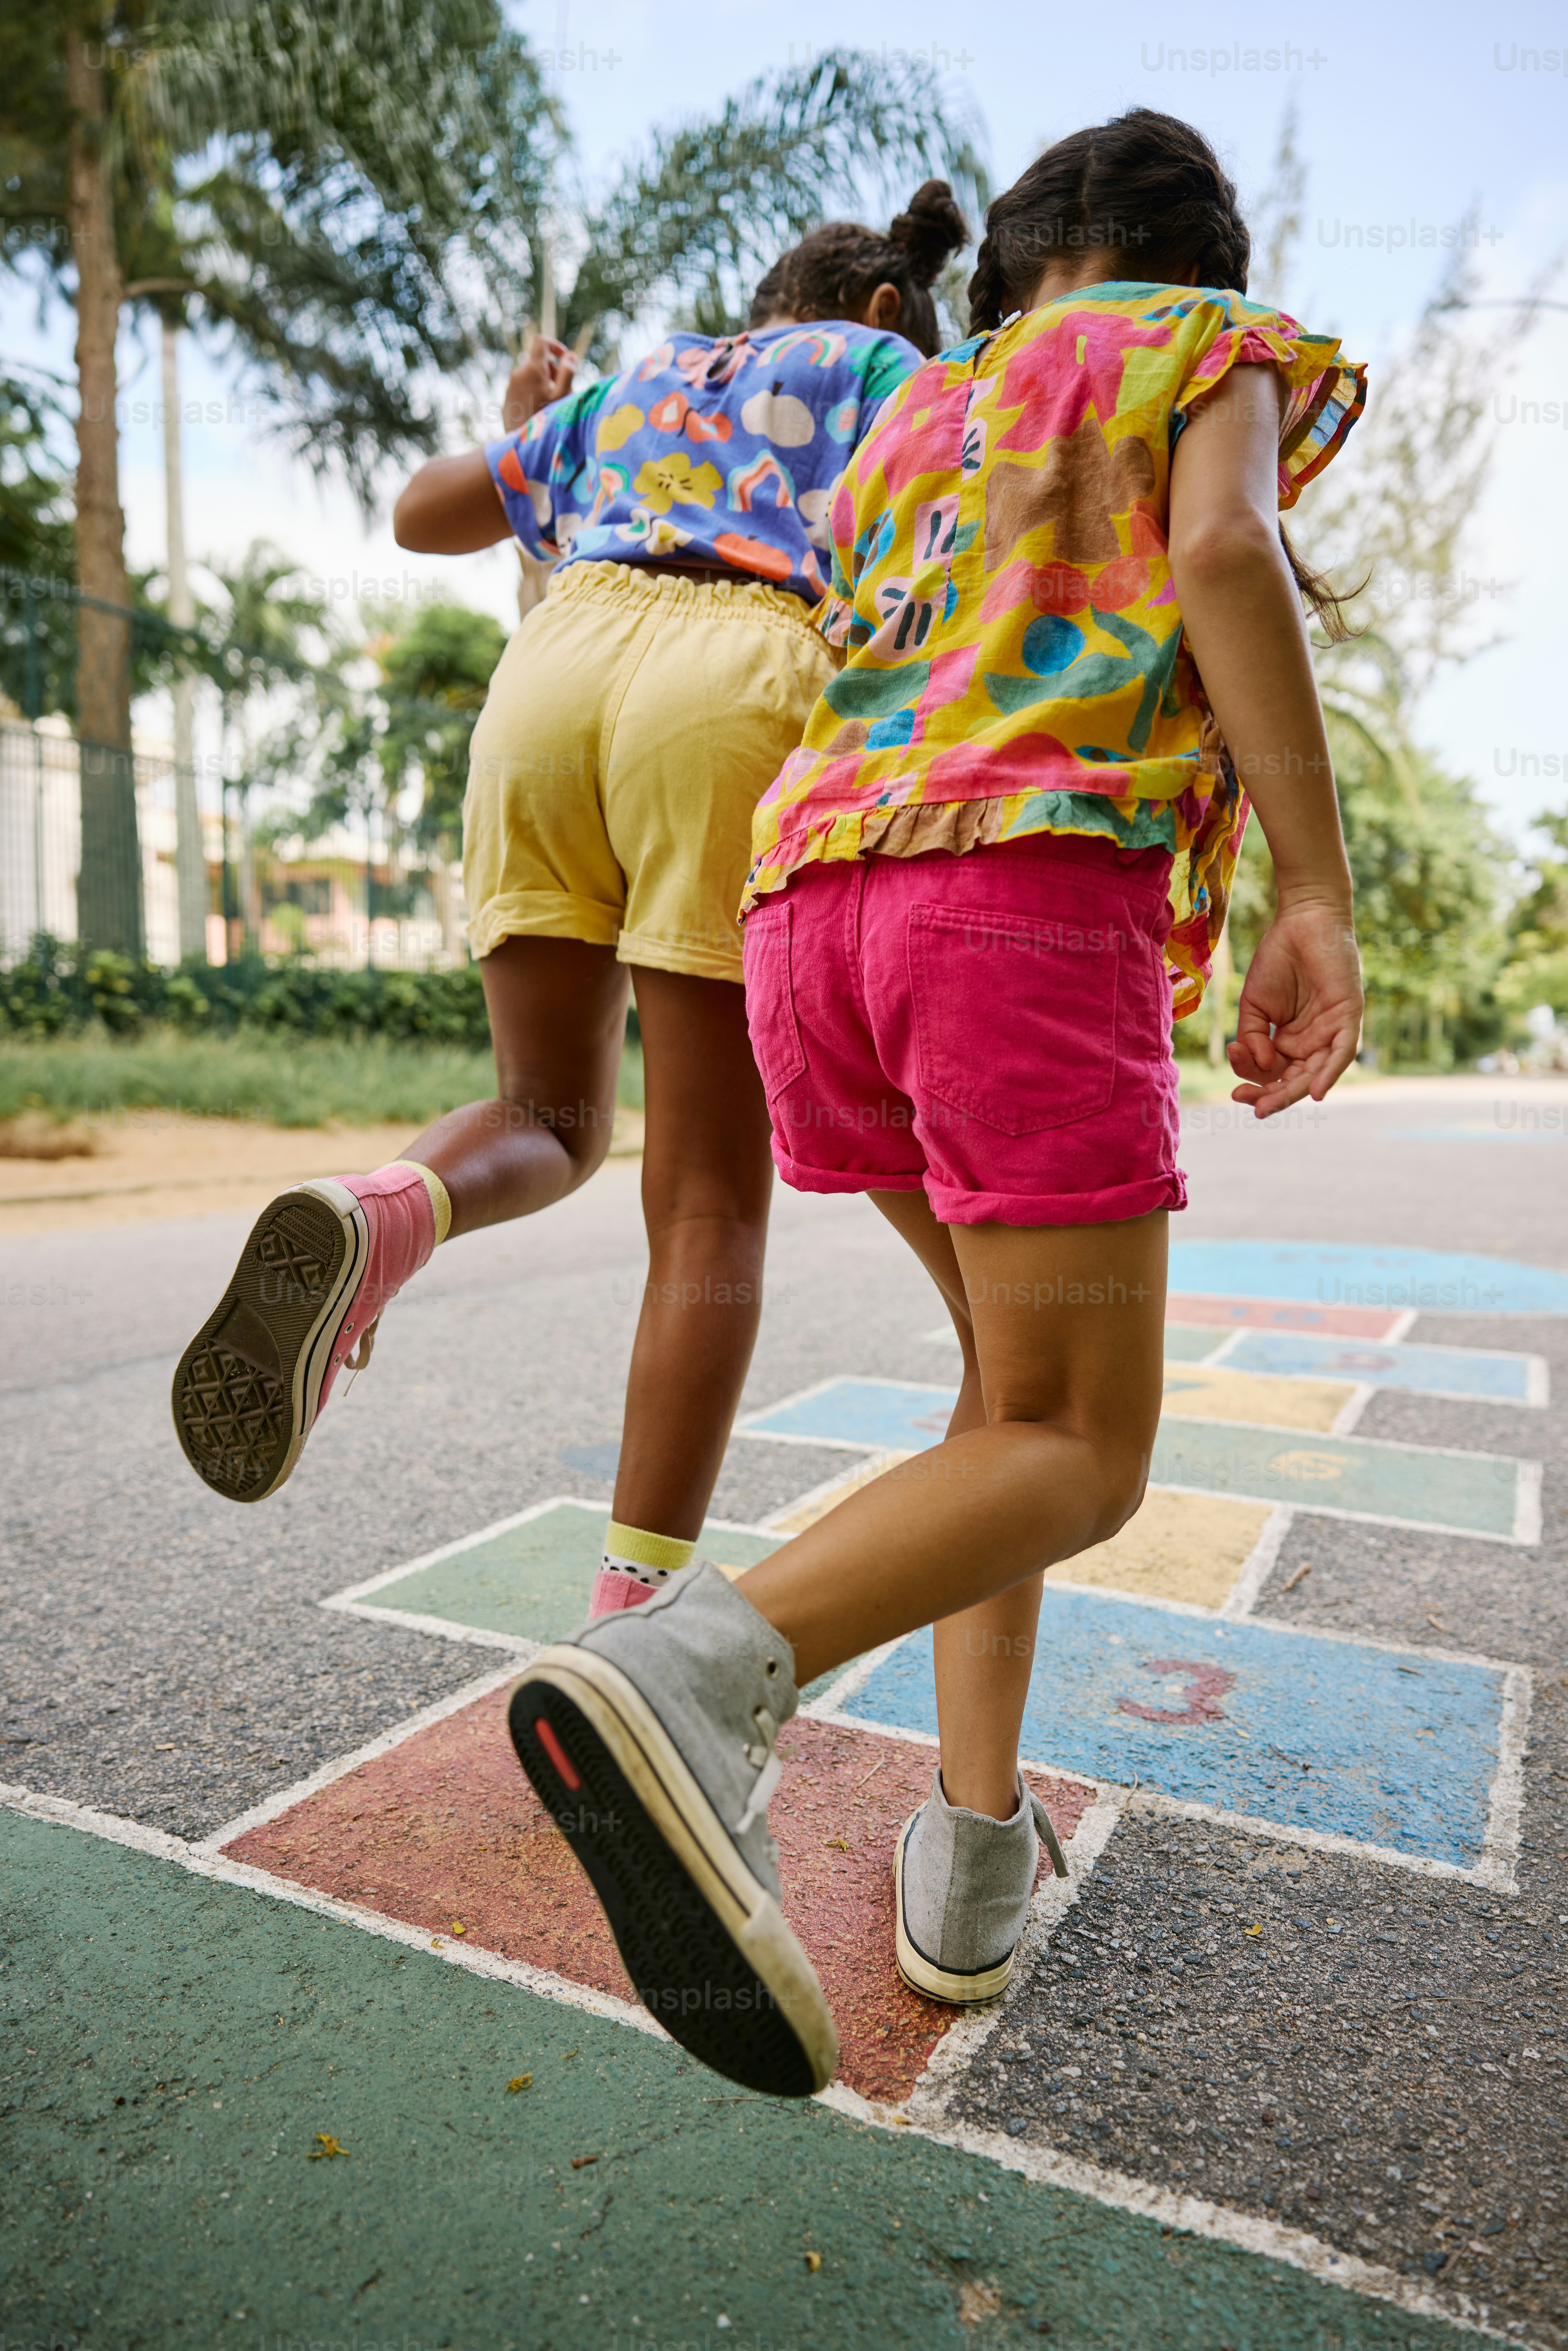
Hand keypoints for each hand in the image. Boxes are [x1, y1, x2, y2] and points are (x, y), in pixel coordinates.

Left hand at [502, 334, 575, 432]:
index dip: (555, 346)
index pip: (541, 342)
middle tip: (563, 391)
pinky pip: (523, 390)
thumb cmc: (546, 423)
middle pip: (539, 362)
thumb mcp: (563, 397)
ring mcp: (510, 387)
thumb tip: (570, 356)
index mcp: (532, 369)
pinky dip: (533, 394)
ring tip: (551, 405)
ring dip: (544, 385)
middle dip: (553, 372)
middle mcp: (518, 374)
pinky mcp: (507, 399)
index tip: (565, 360)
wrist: (521, 448)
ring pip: (531, 377)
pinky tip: (539, 413)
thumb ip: (568, 373)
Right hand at [1227, 901, 1362, 1118]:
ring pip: (1316, 1073)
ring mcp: (1331, 1031)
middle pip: (1295, 1080)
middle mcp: (1312, 1042)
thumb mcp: (1254, 1005)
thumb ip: (1252, 1037)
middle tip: (1243, 1100)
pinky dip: (1330, 1074)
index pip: (1273, 1073)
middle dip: (1270, 1095)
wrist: (1301, 921)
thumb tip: (1262, 1063)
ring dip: (1293, 1092)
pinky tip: (1313, 1092)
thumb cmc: (1277, 959)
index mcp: (1290, 1041)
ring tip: (1266, 1104)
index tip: (1233, 1088)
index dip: (1253, 1084)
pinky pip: (1342, 1053)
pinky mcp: (1348, 1018)